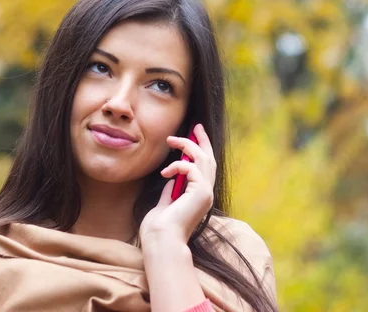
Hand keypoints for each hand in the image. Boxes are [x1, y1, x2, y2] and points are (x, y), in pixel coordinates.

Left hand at [139, 124, 215, 245]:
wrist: (160, 241)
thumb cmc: (159, 229)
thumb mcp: (164, 205)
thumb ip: (170, 192)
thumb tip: (170, 181)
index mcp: (198, 197)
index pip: (204, 169)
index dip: (201, 150)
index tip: (195, 135)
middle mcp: (206, 194)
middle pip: (209, 160)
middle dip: (202, 141)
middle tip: (195, 126)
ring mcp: (205, 194)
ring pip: (203, 160)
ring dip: (188, 146)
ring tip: (171, 140)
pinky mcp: (201, 193)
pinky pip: (192, 168)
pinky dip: (178, 165)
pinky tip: (165, 172)